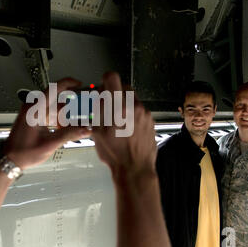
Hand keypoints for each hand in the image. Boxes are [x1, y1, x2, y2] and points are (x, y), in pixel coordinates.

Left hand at [4, 78, 91, 169]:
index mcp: (35, 109)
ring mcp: (33, 113)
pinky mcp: (34, 119)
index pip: (54, 88)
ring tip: (75, 126)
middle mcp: (33, 108)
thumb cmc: (22, 152)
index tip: (80, 84)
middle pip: (58, 100)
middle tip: (83, 112)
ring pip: (55, 108)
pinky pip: (50, 114)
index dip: (69, 83)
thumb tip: (85, 129)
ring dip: (65, 116)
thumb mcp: (50, 143)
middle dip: (72, 106)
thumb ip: (69, 134)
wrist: (10, 159)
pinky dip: (59, 120)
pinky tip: (64, 129)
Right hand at [92, 72, 156, 186]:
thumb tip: (98, 97)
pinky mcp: (150, 120)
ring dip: (123, 103)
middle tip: (107, 105)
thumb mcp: (97, 131)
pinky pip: (139, 109)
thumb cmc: (115, 154)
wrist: (135, 168)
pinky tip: (126, 127)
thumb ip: (97, 110)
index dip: (105, 80)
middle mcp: (134, 106)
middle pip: (124, 86)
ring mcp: (144, 113)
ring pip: (132, 98)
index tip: (103, 87)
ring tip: (116, 120)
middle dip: (114, 93)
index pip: (112, 77)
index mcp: (118, 107)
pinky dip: (131, 113)